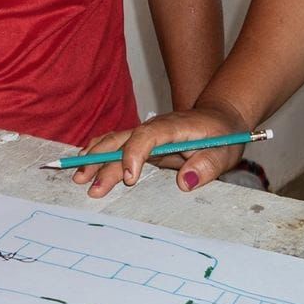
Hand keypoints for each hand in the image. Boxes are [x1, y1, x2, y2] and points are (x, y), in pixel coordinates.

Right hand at [72, 101, 249, 198]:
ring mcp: (146, 133)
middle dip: (103, 161)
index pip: (147, 136)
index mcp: (173, 127)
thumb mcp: (225, 152)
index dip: (134, 154)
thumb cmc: (223, 135)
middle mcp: (154, 127)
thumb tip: (185, 182)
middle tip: (90, 185)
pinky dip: (98, 153)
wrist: (221, 118)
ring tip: (78, 177)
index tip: (130, 178)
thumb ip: (207, 166)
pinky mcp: (143, 142)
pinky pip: (116, 144)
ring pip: (114, 140)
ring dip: (95, 156)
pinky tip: (85, 165)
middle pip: (123, 139)